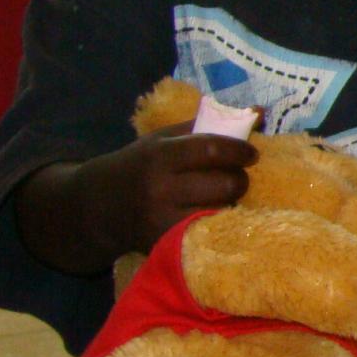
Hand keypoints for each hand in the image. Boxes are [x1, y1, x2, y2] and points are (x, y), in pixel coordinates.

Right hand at [19, 126, 257, 272]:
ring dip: (229, 202)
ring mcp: (163, 221)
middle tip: (235, 177)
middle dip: (239, 179)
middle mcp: (160, 190)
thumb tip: (260, 111)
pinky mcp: (167, 245)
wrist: (97, 207)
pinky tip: (210, 213)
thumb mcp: (164, 139)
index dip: (239, 151)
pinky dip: (217, 221)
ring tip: (218, 195)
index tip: (251, 154)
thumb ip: (210, 124)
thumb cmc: (140, 165)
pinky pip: (211, 232)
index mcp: (159, 157)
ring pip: (222, 210)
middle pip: (225, 184)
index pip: (212, 150)